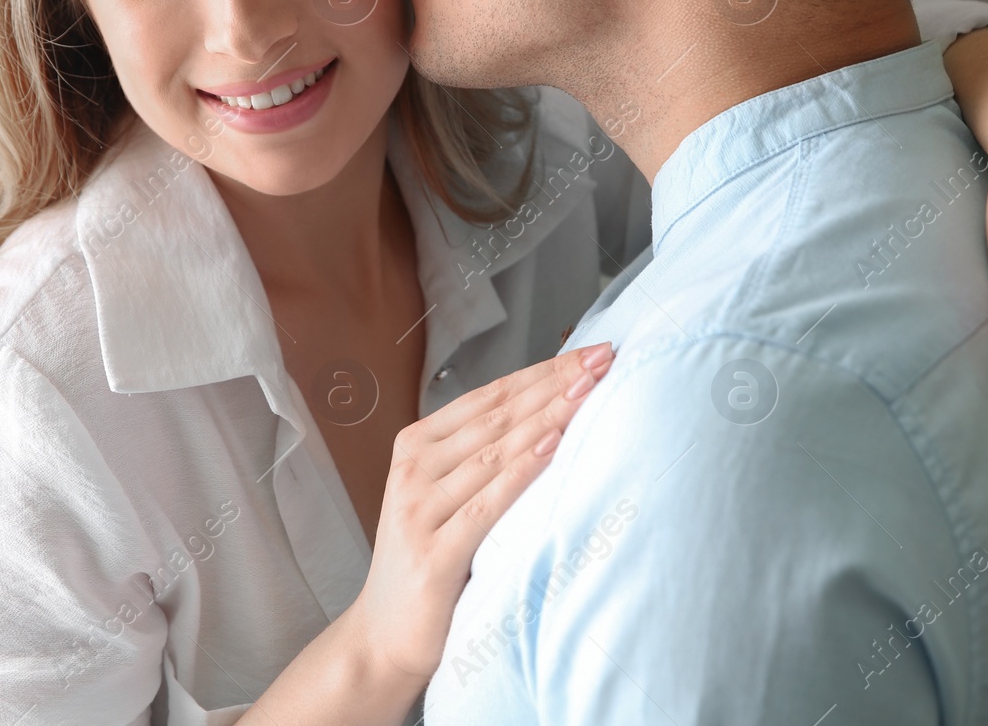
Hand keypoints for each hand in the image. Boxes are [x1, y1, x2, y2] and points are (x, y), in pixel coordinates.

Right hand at [348, 342, 615, 685]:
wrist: (383, 635)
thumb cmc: (428, 560)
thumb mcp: (446, 495)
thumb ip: (482, 455)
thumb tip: (549, 410)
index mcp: (416, 445)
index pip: (491, 396)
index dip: (543, 371)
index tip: (591, 351)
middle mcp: (414, 469)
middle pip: (498, 415)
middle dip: (555, 383)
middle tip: (603, 357)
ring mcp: (419, 509)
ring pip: (496, 450)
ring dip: (548, 415)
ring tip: (589, 388)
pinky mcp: (434, 553)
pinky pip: (488, 503)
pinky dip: (522, 470)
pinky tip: (553, 445)